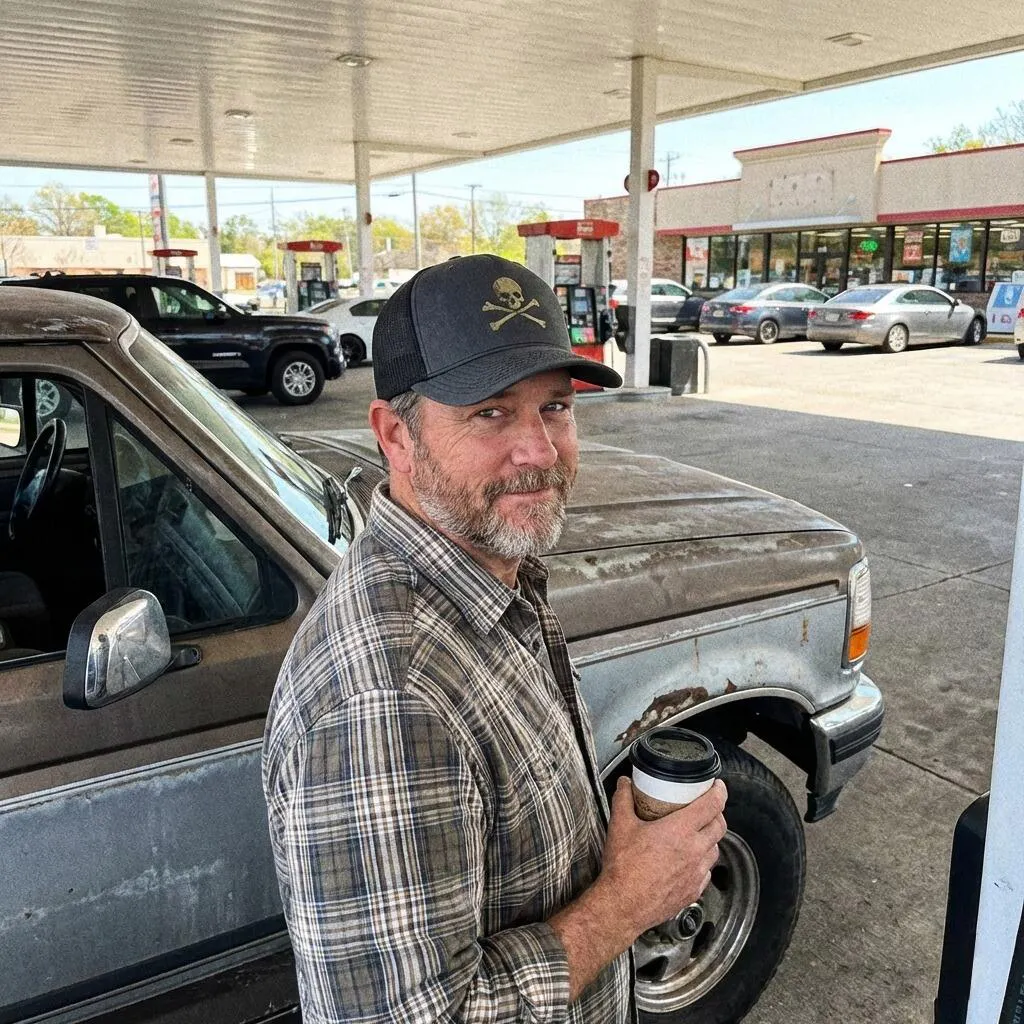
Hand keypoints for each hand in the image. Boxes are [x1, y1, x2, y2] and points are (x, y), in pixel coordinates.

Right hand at [599, 776, 727, 937]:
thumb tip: (625, 784)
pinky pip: (706, 872)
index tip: (718, 786)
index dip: (719, 792)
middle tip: (706, 807)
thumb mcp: (620, 826)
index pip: (713, 805)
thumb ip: (623, 799)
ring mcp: (696, 873)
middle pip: (719, 826)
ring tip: (696, 833)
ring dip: (710, 838)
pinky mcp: (693, 891)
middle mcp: (694, 851)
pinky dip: (702, 862)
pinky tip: (689, 860)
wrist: (623, 905)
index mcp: (680, 830)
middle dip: (717, 813)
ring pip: (715, 849)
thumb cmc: (624, 868)